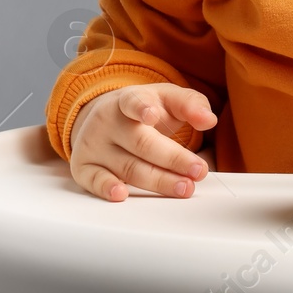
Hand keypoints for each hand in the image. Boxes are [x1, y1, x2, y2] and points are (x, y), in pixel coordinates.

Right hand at [68, 83, 217, 201]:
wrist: (106, 117)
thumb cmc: (145, 109)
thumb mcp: (168, 98)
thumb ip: (191, 104)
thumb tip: (208, 120)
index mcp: (128, 100)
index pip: (133, 102)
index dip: (142, 108)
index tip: (152, 115)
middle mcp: (108, 122)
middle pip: (142, 143)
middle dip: (173, 159)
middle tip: (199, 171)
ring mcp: (94, 146)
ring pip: (128, 167)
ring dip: (159, 181)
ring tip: (184, 187)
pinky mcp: (84, 167)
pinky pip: (94, 180)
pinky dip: (106, 188)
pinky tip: (122, 194)